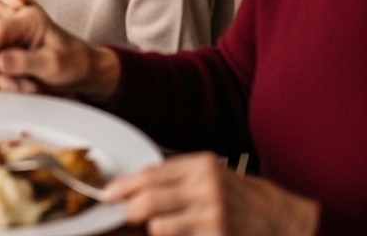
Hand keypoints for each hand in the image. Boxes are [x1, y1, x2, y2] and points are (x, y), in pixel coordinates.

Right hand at [0, 0, 119, 99]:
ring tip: (29, 83)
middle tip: (21, 83)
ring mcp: (10, 35)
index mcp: (28, 19)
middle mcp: (16, 22)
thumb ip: (24, 62)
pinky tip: (23, 82)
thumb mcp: (53, 64)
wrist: (82, 69)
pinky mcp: (7, 47)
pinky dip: (6, 78)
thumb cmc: (73, 62)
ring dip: (5, 76)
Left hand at [104, 153, 318, 235]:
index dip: (124, 186)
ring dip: (155, 230)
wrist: (287, 222)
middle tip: (123, 214)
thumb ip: (178, 177)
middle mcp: (207, 189)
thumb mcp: (213, 174)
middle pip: (149, 201)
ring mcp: (214, 218)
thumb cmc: (246, 198)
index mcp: (202, 166)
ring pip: (159, 227)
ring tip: (164, 227)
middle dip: (130, 210)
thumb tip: (137, 184)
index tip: (108, 194)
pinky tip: (183, 233)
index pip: (150, 174)